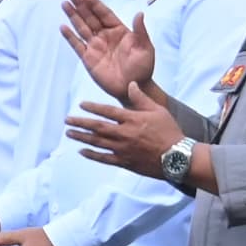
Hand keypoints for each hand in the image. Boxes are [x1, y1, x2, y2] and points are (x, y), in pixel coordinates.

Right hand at [60, 0, 157, 99]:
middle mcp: (105, 36)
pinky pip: (77, 45)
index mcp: (119, 31)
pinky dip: (70, 36)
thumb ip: (141, 31)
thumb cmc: (143, 68)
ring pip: (82, 27)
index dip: (95, 4)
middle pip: (90, 17)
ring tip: (65, 4)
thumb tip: (139, 13)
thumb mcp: (146, 48)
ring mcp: (95, 46)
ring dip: (73, 16)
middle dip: (81, 5)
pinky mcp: (88, 58)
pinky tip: (63, 27)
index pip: (105, 14)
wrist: (134, 88)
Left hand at [66, 86, 188, 179]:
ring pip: (97, 142)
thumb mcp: (158, 110)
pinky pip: (104, 158)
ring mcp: (123, 149)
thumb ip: (141, 98)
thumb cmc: (169, 132)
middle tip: (67, 120)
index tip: (81, 105)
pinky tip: (82, 151)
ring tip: (69, 133)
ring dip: (81, 137)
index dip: (93, 107)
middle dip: (80, 123)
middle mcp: (124, 133)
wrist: (177, 157)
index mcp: (132, 119)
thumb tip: (130, 84)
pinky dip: (92, 154)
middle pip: (97, 126)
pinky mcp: (125, 162)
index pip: (107, 111)